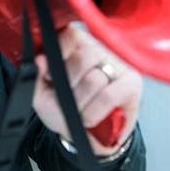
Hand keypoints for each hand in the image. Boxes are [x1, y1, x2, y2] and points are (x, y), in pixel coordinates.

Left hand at [32, 24, 141, 156]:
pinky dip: (94, 112)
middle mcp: (99, 47)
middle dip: (69, 87)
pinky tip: (91, 117)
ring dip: (81, 103)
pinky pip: (109, 96)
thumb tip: (40, 60)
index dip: (58, 58)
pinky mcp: (132, 82)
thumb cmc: (64, 109)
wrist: (85, 136)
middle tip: (66, 99)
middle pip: (83, 57)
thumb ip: (37, 77)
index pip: (69, 35)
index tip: (51, 77)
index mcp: (76, 43)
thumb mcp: (42, 95)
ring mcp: (118, 63)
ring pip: (95, 78)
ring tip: (78, 112)